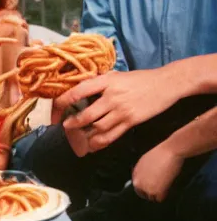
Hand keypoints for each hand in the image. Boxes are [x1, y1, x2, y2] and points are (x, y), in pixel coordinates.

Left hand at [58, 68, 180, 152]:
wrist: (165, 83)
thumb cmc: (139, 78)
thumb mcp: (116, 75)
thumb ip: (98, 83)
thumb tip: (79, 90)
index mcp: (104, 81)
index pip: (76, 92)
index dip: (61, 104)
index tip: (55, 112)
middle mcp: (111, 96)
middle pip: (85, 115)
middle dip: (72, 124)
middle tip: (65, 127)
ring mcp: (121, 110)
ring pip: (97, 127)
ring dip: (85, 135)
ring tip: (79, 138)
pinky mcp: (131, 121)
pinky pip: (112, 135)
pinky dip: (100, 142)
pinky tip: (93, 145)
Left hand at [132, 143, 182, 201]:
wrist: (168, 152)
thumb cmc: (159, 154)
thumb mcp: (144, 161)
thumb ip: (142, 171)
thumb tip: (146, 176)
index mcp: (135, 174)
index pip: (137, 186)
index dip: (144, 187)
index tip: (150, 187)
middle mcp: (138, 182)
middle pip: (142, 194)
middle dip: (150, 193)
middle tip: (158, 190)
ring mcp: (147, 187)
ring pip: (151, 197)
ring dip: (157, 195)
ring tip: (163, 190)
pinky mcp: (156, 191)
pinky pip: (159, 199)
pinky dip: (163, 196)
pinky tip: (167, 191)